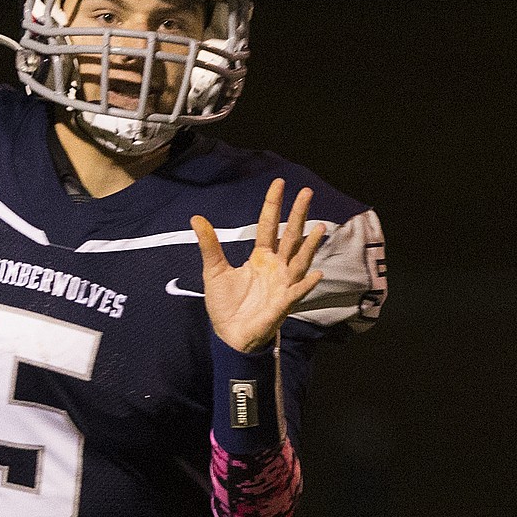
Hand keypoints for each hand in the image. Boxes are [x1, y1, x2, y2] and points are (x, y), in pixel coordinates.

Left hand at [190, 178, 325, 352]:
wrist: (228, 334)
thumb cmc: (225, 304)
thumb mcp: (214, 270)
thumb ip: (210, 245)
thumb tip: (196, 218)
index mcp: (260, 257)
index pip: (269, 225)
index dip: (273, 204)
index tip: (280, 182)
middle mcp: (275, 267)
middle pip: (290, 236)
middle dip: (298, 214)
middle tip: (307, 191)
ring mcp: (282, 284)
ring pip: (300, 260)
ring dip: (310, 245)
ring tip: (319, 227)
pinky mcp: (282, 304)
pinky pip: (297, 293)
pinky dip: (306, 284)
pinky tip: (317, 274)